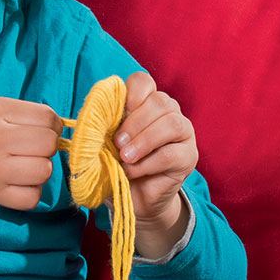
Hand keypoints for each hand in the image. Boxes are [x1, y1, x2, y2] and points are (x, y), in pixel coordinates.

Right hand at [0, 97, 62, 223]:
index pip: (48, 117)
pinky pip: (30, 198)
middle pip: (49, 143)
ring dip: (39, 172)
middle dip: (46, 149)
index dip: (52, 127)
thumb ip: (14, 115)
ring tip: (22, 170)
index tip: (42, 133)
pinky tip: (16, 187)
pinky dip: (29, 195)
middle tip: (30, 153)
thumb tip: (53, 127)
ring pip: (44, 170)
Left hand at [114, 72, 197, 255]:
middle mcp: (168, 112)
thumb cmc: (116, 165)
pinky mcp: (188, 157)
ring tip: (125, 157)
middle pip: (159, 101)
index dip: (132, 92)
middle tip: (117, 143)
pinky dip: (148, 163)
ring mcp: (183, 133)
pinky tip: (132, 171)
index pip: (143, 82)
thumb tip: (91, 120)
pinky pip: (172, 154)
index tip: (120, 111)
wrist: (132, 198)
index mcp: (145, 102)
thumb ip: (100, 128)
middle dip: (135, 121)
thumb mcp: (103, 144)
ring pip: (171, 124)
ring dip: (144, 140)